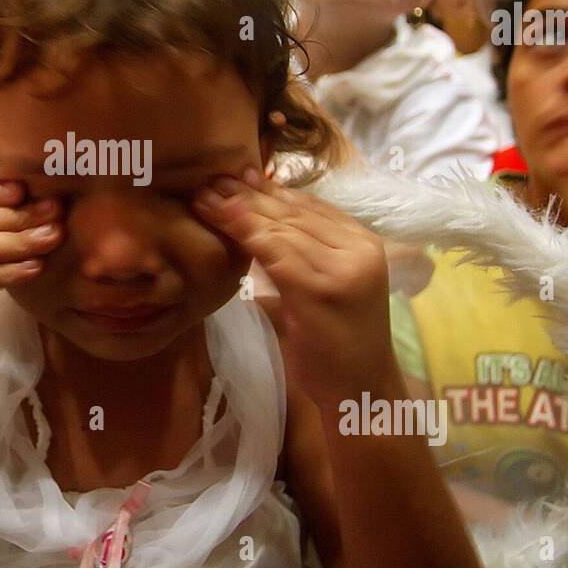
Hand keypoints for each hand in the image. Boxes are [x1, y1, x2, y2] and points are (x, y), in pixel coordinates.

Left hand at [193, 167, 397, 407]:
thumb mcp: (321, 287)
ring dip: (239, 209)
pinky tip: (222, 218)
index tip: (234, 177)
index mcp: (362, 243)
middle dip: (248, 194)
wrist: (361, 391)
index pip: (309, 206)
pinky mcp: (321, 289)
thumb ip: (299, 254)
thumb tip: (255, 219)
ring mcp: (344, 267)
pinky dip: (246, 232)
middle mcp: (359, 248)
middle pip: (294, 212)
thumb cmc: (335, 345)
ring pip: (282, 228)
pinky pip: (277, 252)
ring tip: (205, 196)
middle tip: (210, 179)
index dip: (269, 190)